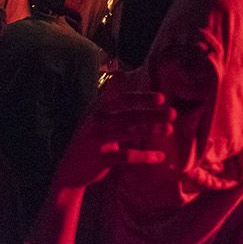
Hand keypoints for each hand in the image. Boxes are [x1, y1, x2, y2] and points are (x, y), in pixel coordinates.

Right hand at [52, 86, 174, 190]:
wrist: (69, 170)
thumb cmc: (89, 138)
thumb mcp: (94, 115)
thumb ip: (109, 98)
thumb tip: (120, 73)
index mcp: (97, 109)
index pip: (122, 100)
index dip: (141, 98)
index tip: (161, 98)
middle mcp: (96, 122)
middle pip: (128, 115)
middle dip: (152, 114)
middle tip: (173, 113)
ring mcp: (97, 141)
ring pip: (127, 133)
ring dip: (150, 131)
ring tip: (169, 130)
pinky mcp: (100, 159)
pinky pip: (126, 156)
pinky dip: (144, 156)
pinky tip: (160, 157)